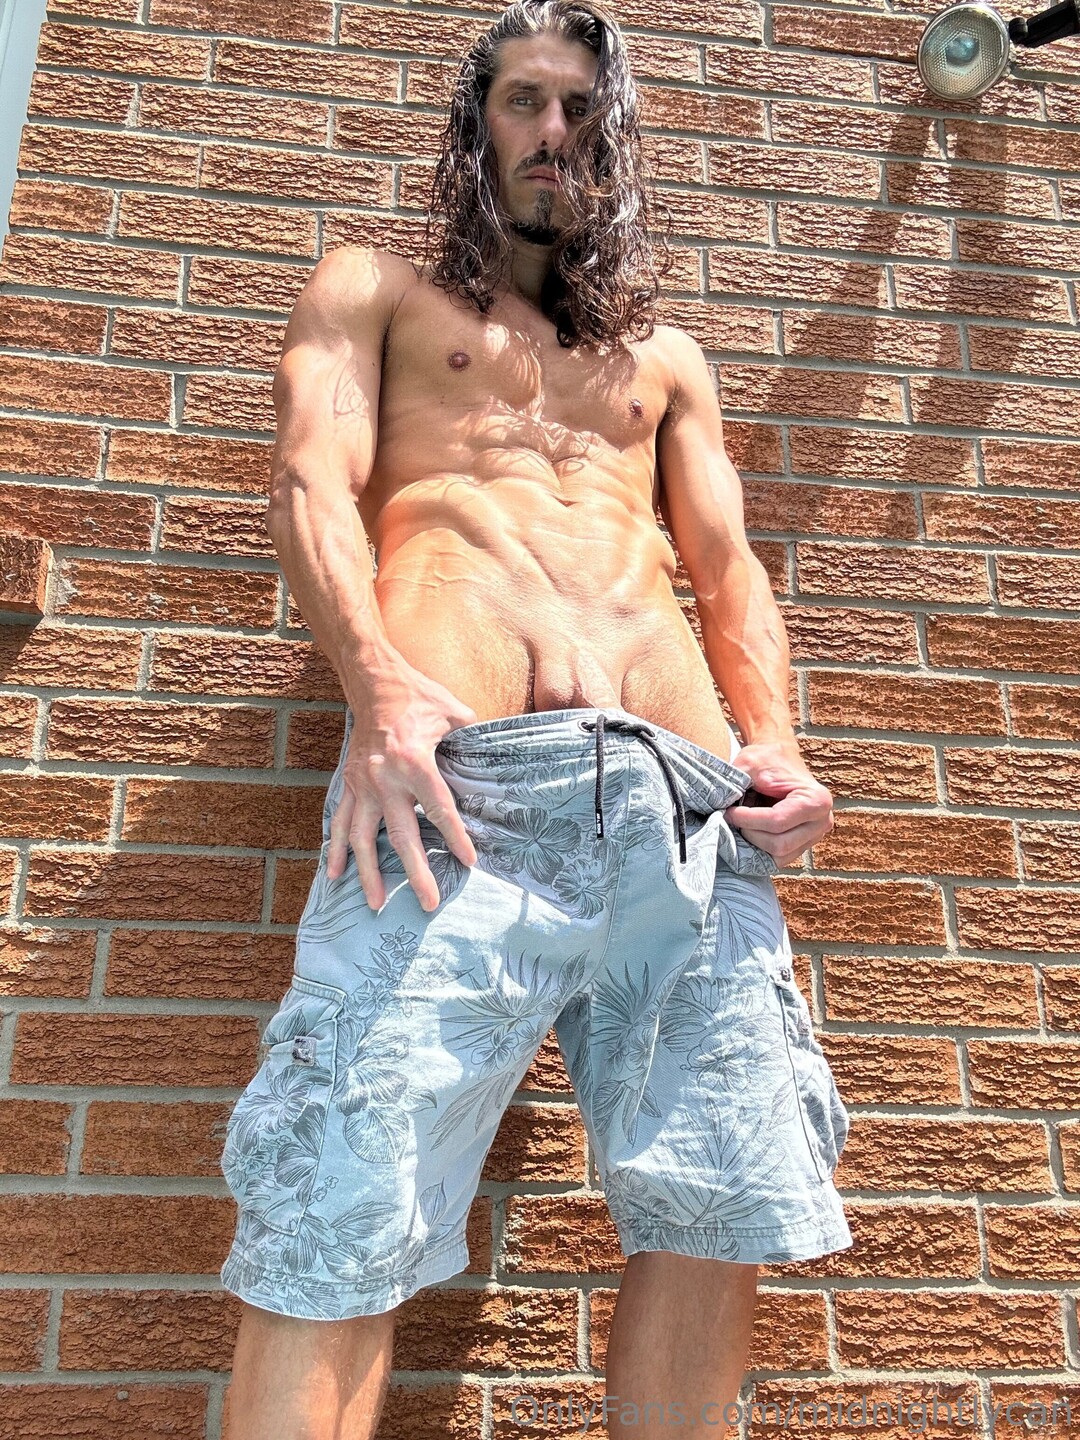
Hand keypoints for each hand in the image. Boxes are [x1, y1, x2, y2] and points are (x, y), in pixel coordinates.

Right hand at [327, 666, 479, 912]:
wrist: (374, 683)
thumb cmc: (419, 697)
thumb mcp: (455, 713)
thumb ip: (473, 740)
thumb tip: (495, 759)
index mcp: (414, 762)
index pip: (439, 809)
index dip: (455, 837)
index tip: (469, 861)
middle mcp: (385, 779)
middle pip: (402, 836)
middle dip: (416, 872)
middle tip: (428, 903)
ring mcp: (363, 785)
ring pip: (363, 838)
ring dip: (369, 873)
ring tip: (377, 904)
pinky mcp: (349, 784)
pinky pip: (341, 822)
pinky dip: (337, 849)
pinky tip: (335, 875)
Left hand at [723, 739, 833, 867]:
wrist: (779, 757)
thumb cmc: (766, 759)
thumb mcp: (748, 764)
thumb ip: (734, 783)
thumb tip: (718, 808)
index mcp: (815, 799)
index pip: (777, 821)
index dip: (746, 819)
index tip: (728, 811)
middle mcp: (822, 820)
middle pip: (779, 844)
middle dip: (750, 833)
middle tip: (733, 818)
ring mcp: (815, 836)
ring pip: (779, 855)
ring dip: (754, 843)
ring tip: (743, 823)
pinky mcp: (804, 845)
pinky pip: (780, 858)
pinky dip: (761, 849)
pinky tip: (750, 832)